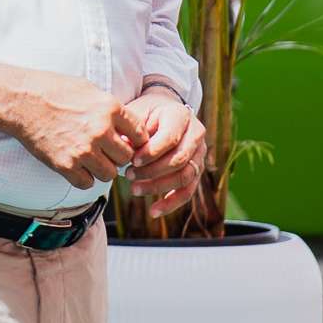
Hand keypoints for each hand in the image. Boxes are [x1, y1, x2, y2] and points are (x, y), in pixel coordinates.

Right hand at [12, 77, 141, 186]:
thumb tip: (126, 125)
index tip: (125, 141)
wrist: (22, 100)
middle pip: (126, 157)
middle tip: (107, 152)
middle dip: (118, 156)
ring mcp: (83, 149)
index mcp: (109, 108)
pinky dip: (84, 178)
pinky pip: (87, 183)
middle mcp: (100, 130)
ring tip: (91, 160)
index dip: (135, 140)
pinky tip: (77, 166)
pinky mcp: (65, 164)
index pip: (139, 134)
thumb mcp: (89, 90)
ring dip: (102, 169)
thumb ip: (110, 109)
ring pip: (109, 174)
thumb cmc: (54, 91)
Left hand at [124, 90, 205, 216]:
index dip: (152, 152)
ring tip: (135, 190)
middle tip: (129, 176)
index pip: (170, 138)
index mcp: (181, 116)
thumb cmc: (146, 113)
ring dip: (159, 187)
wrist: (161, 112)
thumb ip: (133, 131)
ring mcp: (199, 154)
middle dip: (153, 171)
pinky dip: (171, 203)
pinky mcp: (196, 170)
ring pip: (185, 177)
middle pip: (180, 159)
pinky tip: (154, 211)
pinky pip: (188, 191)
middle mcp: (196, 134)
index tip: (132, 161)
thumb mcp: (137, 113)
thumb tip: (123, 151)